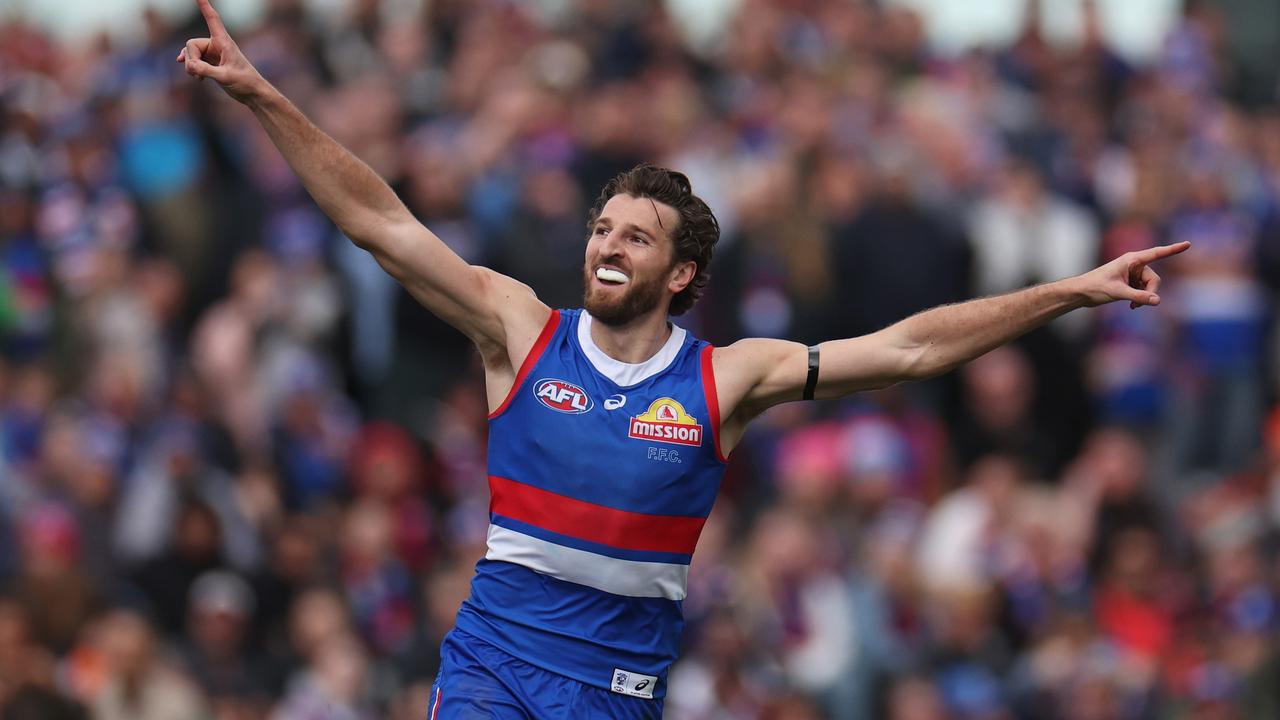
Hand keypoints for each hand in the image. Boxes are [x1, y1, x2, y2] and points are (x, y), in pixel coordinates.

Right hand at [176, 0, 265, 104]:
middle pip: (191, 44)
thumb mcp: (225, 77)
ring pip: (191, 54)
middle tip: (196, 71)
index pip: (212, 19)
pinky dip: (192, 68)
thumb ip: (206, 70)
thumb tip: (189, 66)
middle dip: (190, 58)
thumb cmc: (245, 82)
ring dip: (191, 66)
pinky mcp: (211, 64)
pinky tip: (194, 75)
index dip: (204, 6)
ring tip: (199, 78)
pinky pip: (194, 61)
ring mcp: (213, 54)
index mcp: (223, 42)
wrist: (252, 93)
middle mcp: (217, 45)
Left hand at [1075, 241, 1190, 309]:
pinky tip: (1131, 306)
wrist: (1081, 293)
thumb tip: (1158, 301)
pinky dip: (1140, 299)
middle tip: (1137, 304)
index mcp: (1132, 260)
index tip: (1188, 244)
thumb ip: (1138, 297)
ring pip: (1149, 286)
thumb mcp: (1118, 293)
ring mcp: (1132, 273)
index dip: (1173, 249)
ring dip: (1144, 297)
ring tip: (1131, 306)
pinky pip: (1143, 291)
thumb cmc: (1095, 288)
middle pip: (1154, 279)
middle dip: (1150, 292)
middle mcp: (1134, 264)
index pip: (1157, 253)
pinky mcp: (1130, 282)